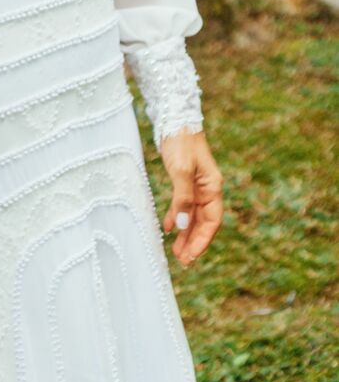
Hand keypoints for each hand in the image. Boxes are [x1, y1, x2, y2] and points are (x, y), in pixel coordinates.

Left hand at [159, 130, 223, 267]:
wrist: (174, 119)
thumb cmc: (181, 142)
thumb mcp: (181, 171)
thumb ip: (182, 199)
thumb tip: (183, 226)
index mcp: (213, 187)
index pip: (212, 221)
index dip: (202, 241)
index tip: (191, 257)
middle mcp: (207, 189)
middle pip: (203, 222)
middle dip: (194, 242)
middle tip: (183, 262)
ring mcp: (196, 185)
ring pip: (193, 216)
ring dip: (185, 234)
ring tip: (176, 252)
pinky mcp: (184, 180)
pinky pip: (183, 205)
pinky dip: (177, 217)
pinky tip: (169, 228)